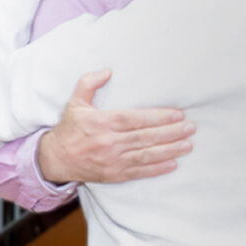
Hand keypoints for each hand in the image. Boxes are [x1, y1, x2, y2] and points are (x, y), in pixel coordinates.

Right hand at [35, 69, 194, 185]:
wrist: (55, 159)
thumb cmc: (68, 129)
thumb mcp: (74, 102)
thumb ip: (89, 83)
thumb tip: (108, 71)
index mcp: (101, 123)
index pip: (135, 119)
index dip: (157, 117)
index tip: (177, 114)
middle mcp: (109, 142)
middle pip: (145, 137)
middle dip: (170, 133)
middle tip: (190, 128)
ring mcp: (112, 160)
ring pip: (146, 155)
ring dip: (169, 150)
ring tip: (187, 145)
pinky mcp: (113, 174)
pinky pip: (139, 172)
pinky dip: (157, 169)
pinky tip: (173, 164)